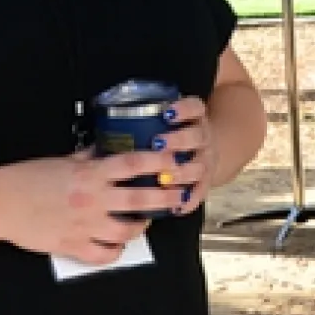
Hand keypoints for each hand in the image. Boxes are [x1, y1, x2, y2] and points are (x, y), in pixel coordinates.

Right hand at [0, 150, 186, 264]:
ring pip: (127, 230)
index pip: (132, 164)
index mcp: (89, 174)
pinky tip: (118, 244)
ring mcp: (84, 225)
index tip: (174, 161)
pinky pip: (105, 254)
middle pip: (140, 198)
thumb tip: (107, 148)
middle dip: (165, 197)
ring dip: (142, 226)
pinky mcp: (73, 246)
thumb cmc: (27, 178)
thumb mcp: (61, 160)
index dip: (158, 161)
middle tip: (178, 197)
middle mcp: (92, 199)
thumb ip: (88, 157)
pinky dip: (116, 250)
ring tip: (146, 221)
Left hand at [155, 96, 215, 215]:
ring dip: (182, 172)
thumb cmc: (174, 137)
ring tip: (165, 179)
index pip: (194, 107)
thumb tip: (107, 129)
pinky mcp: (207, 181)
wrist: (203, 151)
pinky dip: (189, 200)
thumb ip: (146, 123)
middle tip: (158, 144)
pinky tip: (176, 207)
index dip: (183, 110)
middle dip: (178, 140)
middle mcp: (203, 138)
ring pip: (199, 166)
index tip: (166, 114)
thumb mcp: (167, 123)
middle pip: (197, 137)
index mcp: (194, 118)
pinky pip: (201, 192)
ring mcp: (206, 160)